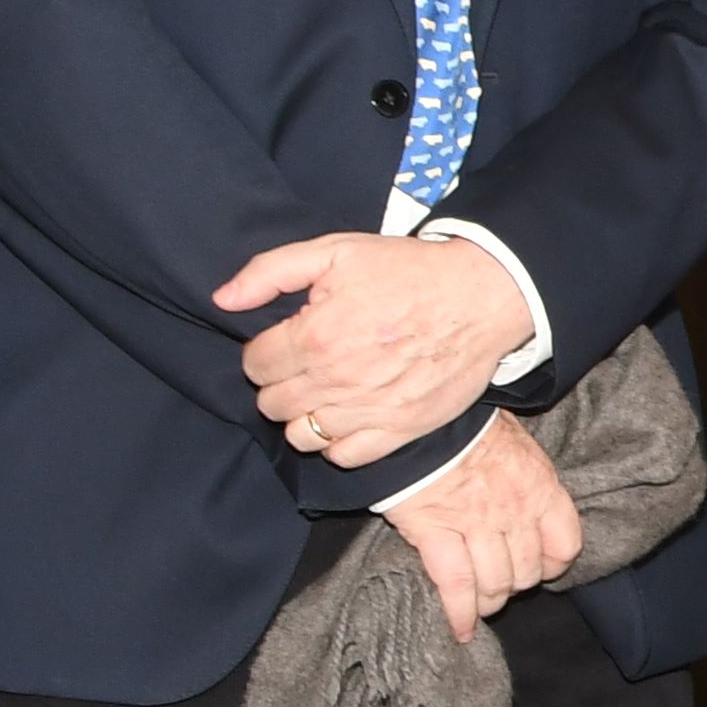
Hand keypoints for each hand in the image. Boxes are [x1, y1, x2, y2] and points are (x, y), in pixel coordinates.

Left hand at [220, 232, 529, 466]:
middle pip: (271, 404)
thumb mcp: (336, 251)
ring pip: (301, 436)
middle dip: (279, 383)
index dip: (263, 351)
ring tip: (322, 393)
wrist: (482, 296)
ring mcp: (369, 410)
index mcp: (315, 336)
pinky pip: (344, 456)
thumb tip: (223, 300)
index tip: (286, 341)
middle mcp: (337, 380)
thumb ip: (270, 271)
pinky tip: (347, 416)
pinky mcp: (400, 429)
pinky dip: (336, 442)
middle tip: (304, 364)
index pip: (254, 365)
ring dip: (302, 416)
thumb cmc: (409, 271)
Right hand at [378, 411, 582, 641]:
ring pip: (495, 583)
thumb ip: (528, 480)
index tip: (542, 568)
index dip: (554, 564)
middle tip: (502, 585)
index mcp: (540, 488)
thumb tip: (531, 503)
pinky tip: (462, 630)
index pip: (565, 543)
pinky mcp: (436, 534)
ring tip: (483, 605)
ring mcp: (475, 525)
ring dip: (490, 602)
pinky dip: (460, 614)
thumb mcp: (516, 445)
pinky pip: (456, 586)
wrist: (420, 415)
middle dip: (516, 585)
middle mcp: (514, 511)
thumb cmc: (467, 426)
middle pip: (527, 571)